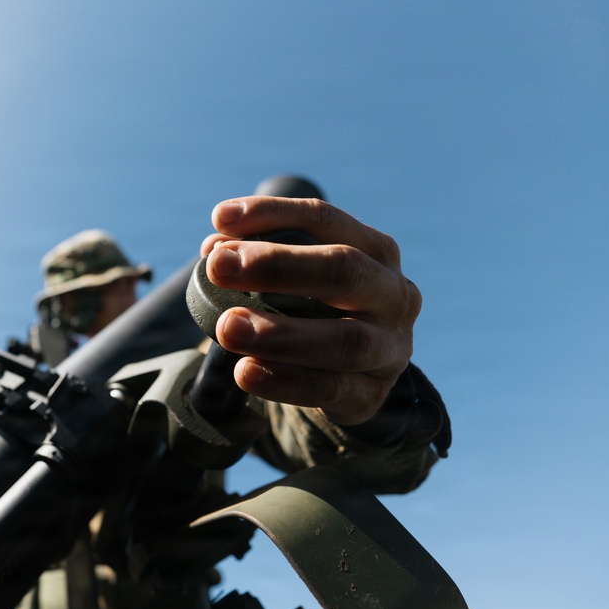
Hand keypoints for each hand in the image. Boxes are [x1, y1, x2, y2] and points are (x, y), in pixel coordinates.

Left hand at [199, 196, 421, 425]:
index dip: (272, 214)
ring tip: (228, 327)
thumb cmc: (317, 312)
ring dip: (280, 332)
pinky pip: (332, 389)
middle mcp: (393, 293)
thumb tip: (215, 250)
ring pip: (346, 339)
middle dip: (277, 265)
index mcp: (375, 251)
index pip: (324, 219)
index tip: (221, 218)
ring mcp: (391, 348)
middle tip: (219, 267)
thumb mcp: (297, 280)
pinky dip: (285, 381)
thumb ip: (258, 262)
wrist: (352, 375)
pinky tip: (246, 371)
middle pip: (344, 270)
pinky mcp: (373, 394)